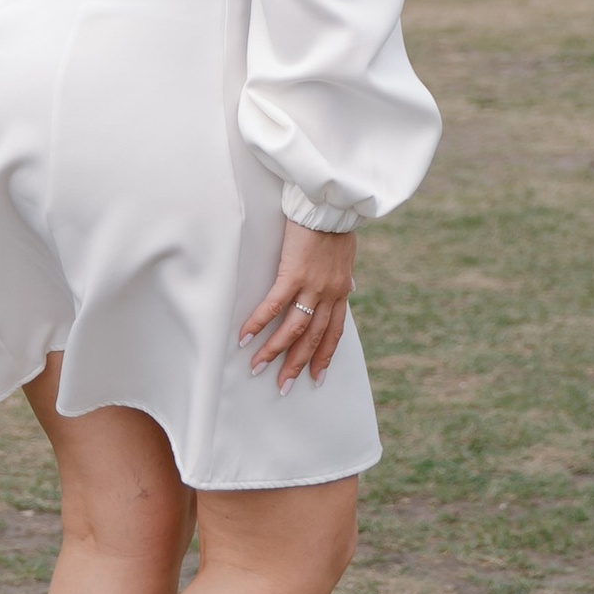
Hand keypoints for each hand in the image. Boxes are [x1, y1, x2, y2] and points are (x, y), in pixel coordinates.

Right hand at [241, 218, 356, 388]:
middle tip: (283, 386)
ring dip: (275, 351)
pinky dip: (259, 322)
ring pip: (293, 329)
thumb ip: (344, 277)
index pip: (333, 333)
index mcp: (341, 292)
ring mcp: (312, 286)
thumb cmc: (336, 227)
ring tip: (258, 367)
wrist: (331, 206)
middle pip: (312, 339)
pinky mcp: (293, 274)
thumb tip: (348, 288)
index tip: (315, 378)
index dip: (324, 357)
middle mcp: (329, 295)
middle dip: (297, 365)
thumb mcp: (347, 257)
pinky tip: (245, 337)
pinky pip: (274, 305)